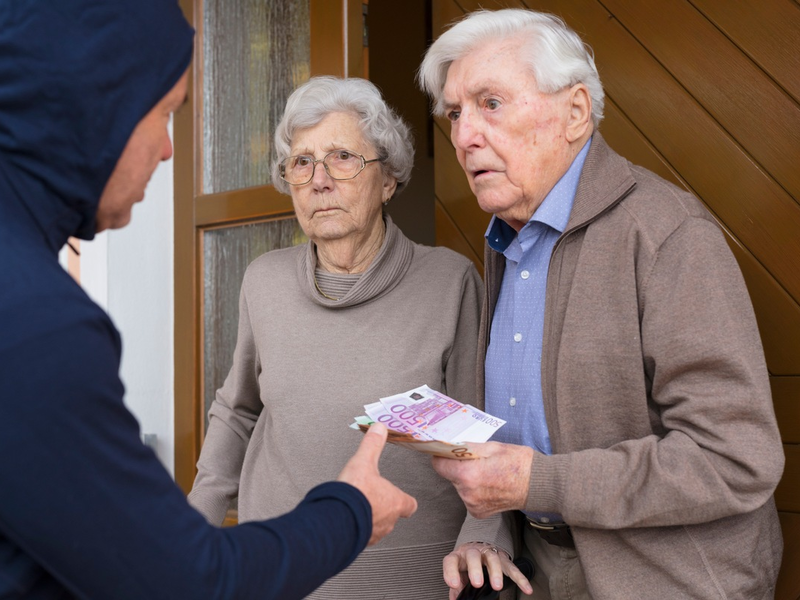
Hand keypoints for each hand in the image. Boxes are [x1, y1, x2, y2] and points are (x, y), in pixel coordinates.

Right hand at [337, 423, 417, 544]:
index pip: (410, 504)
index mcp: (395, 501)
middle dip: (384, 507)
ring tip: (361, 508)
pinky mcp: (359, 540)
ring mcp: (374, 533)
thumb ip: (372, 445)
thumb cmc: (355, 494)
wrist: (336, 518)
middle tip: (375, 499)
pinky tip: (348, 519)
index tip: (403, 497)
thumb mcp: (364, 461)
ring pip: (377, 527)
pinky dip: (357, 528)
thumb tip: (378, 429)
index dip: (405, 500)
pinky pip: (362, 535)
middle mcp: (388, 520)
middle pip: (393, 516)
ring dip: (370, 518)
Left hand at [432, 441, 533, 517]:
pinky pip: (468, 496)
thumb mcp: (491, 447)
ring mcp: (473, 506)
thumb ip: (467, 447)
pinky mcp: (478, 513)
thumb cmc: (519, 463)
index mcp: (469, 475)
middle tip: (475, 459)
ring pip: (459, 486)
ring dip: (467, 478)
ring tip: (487, 472)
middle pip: (450, 475)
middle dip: (458, 466)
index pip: (439, 465)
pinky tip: (489, 484)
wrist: (538, 484)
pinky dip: (474, 489)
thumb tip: (450, 445)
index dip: (442, 455)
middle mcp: (467, 494)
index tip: (447, 451)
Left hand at [442, 542, 532, 599]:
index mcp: (458, 556)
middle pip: (473, 555)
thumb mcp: (458, 573)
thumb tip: (456, 598)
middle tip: (477, 583)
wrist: (478, 548)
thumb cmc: (466, 564)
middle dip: (475, 569)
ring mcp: (488, 553)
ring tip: (497, 586)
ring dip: (495, 571)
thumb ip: (456, 585)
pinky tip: (526, 588)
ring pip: (492, 558)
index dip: (451, 572)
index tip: (455, 584)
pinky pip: (512, 568)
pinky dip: (520, 578)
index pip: (451, 561)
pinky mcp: (503, 558)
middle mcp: (472, 552)